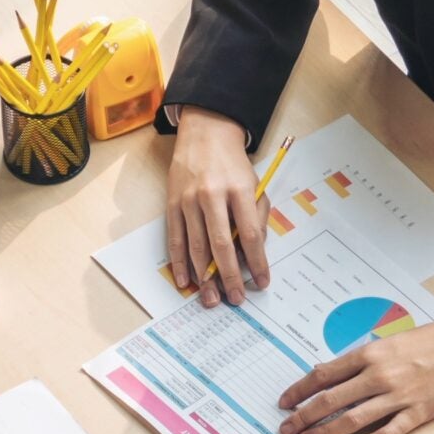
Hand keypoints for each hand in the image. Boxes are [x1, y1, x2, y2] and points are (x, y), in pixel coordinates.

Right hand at [166, 106, 268, 307]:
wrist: (205, 134)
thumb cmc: (234, 165)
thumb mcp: (256, 185)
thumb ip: (258, 217)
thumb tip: (253, 254)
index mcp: (239, 190)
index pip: (251, 234)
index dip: (257, 262)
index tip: (261, 283)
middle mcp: (212, 195)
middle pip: (221, 244)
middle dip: (229, 276)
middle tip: (236, 298)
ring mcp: (189, 200)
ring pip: (196, 246)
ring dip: (204, 277)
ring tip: (211, 298)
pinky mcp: (172, 203)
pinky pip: (176, 238)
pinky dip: (179, 262)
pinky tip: (185, 281)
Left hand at [277, 314, 433, 433]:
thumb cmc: (429, 341)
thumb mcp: (388, 341)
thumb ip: (360, 358)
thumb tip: (330, 372)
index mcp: (369, 354)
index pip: (324, 374)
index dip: (299, 390)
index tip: (285, 401)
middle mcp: (379, 376)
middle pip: (330, 400)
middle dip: (303, 416)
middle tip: (286, 429)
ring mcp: (397, 397)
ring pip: (352, 419)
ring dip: (325, 433)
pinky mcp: (416, 414)